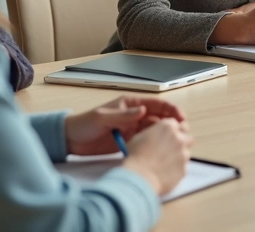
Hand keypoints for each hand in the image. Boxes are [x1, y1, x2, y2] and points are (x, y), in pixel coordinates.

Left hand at [64, 95, 186, 155]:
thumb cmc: (84, 123)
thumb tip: (143, 111)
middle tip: (183, 133)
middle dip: (173, 123)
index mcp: (131, 104)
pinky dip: (155, 144)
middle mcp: (135, 115)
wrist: (70, 140)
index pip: (156, 104)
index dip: (170, 109)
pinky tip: (162, 150)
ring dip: (166, 135)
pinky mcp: (130, 141)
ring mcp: (133, 129)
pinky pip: (146, 141)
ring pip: (156, 130)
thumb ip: (123, 115)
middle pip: (160, 118)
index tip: (181, 117)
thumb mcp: (103, 117)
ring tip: (176, 143)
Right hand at [122, 119, 193, 195]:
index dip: (170, 130)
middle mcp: (179, 138)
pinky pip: (183, 167)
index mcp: (167, 127)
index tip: (165, 136)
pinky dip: (176, 169)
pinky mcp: (184, 169)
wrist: (139, 178)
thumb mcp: (139, 137)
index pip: (175, 123)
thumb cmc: (135, 157)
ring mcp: (183, 154)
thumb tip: (155, 136)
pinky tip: (165, 172)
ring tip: (165, 163)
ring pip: (186, 152)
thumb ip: (153, 133)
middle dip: (180, 140)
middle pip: (186, 136)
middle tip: (170, 148)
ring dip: (178, 155)